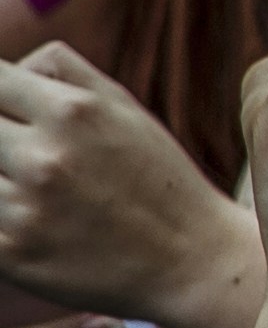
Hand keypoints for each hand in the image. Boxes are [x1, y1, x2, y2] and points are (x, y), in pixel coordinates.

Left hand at [0, 45, 260, 327]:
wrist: (189, 259)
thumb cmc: (156, 176)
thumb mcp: (123, 107)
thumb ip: (61, 74)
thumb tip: (7, 69)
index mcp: (73, 110)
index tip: (6, 104)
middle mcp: (43, 156)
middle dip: (0, 134)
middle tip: (25, 149)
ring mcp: (23, 208)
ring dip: (2, 175)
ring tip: (39, 183)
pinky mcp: (10, 253)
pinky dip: (3, 214)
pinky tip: (37, 218)